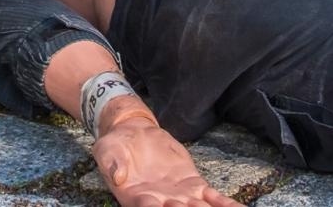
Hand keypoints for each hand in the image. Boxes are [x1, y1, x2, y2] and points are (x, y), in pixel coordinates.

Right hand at [92, 112, 243, 206]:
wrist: (133, 132)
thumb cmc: (115, 146)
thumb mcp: (106, 150)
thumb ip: (111, 163)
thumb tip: (117, 175)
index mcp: (137, 199)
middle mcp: (161, 202)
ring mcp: (180, 195)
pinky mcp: (194, 183)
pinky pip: (213, 198)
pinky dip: (226, 205)